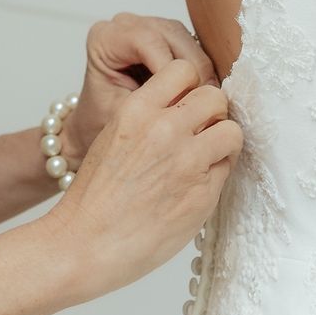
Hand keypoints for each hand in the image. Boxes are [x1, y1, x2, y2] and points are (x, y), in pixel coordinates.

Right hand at [50, 59, 240, 300]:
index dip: (190, 87)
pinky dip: (217, 175)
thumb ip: (149, 118)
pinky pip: (227, 170)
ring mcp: (187, 162)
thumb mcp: (113, 137)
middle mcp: (164, 129)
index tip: (186, 104)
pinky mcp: (202, 195)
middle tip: (201, 133)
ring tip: (207, 158)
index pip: (184, 70)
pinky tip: (196, 187)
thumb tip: (186, 109)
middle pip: (215, 97)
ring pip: (232, 131)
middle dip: (212, 113)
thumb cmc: (94, 197)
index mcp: (136, 110)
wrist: (83, 244)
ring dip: (223, 142)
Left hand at [65, 14, 217, 162]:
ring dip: (200, 73)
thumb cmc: (101, 120)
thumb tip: (184, 104)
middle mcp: (127, 25)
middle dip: (191, 72)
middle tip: (201, 105)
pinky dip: (201, 72)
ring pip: (188, 41)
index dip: (170, 70)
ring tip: (203, 103)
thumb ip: (147, 104)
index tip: (183, 101)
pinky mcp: (169, 37)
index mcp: (105, 38)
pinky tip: (203, 95)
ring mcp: (150, 27)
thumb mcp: (121, 115)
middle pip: (172, 36)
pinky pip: (194, 48)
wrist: (100, 124)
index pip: (147, 41)